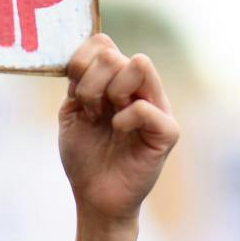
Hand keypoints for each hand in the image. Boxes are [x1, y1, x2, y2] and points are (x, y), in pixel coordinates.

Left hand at [58, 35, 178, 225]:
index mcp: (116, 80)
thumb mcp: (72, 113)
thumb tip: (88, 51)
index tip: (74, 94)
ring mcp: (157, 106)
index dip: (81, 62)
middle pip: (114, 54)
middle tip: (90, 113)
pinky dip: (124, 118)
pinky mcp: (167, 131)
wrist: (95, 198)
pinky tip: (118, 132)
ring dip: (108, 93)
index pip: (102, 43)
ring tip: (104, 120)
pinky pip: (144, 107)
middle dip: (90, 84)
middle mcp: (140, 87)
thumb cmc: (85, 157)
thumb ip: (78, 81)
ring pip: (137, 65)